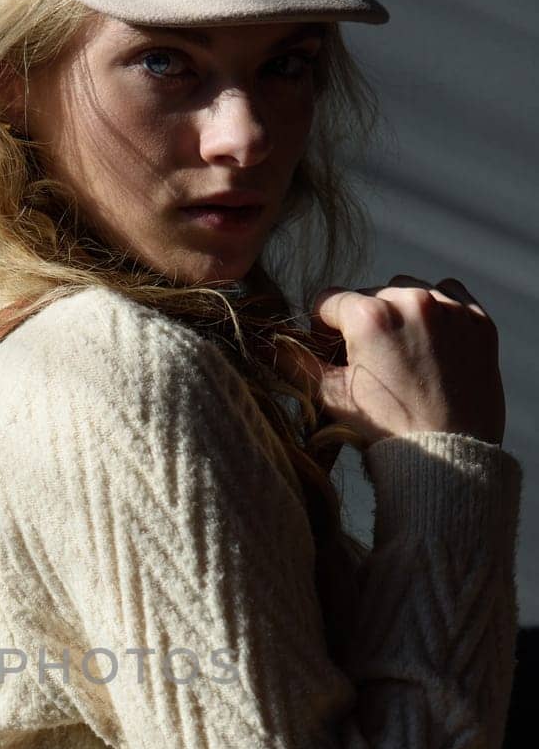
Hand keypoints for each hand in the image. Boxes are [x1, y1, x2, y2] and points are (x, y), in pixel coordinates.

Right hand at [307, 274, 505, 448]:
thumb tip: (268, 344)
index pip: (328, 301)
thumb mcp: (330, 398)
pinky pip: (449, 297)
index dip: (323, 330)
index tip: (334, 356)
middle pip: (369, 295)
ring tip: (403, 355)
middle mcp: (412, 300)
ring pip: (409, 291)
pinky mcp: (479, 320)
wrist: (450, 456)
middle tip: (371, 363)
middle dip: (364, 324)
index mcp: (370, 315)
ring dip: (400, 315)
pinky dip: (438, 313)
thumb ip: (294, 363)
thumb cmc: (386, 430)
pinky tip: (432, 347)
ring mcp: (451, 308)